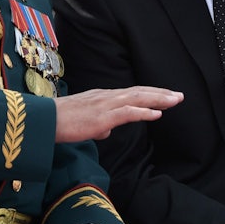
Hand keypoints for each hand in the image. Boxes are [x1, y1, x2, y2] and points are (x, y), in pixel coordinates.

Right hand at [54, 87, 182, 141]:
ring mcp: (105, 105)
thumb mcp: (84, 122)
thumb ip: (98, 124)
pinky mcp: (102, 117)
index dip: (150, 94)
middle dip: (161, 94)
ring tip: (175, 101)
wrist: (44, 122)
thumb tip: (106, 131)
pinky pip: (127, 112)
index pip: (132, 92)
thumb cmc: (61, 122)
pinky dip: (144, 112)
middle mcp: (107, 96)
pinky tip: (156, 113)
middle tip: (179, 96)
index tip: (166, 95)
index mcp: (103, 97)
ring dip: (158, 99)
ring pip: (137, 98)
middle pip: (139, 92)